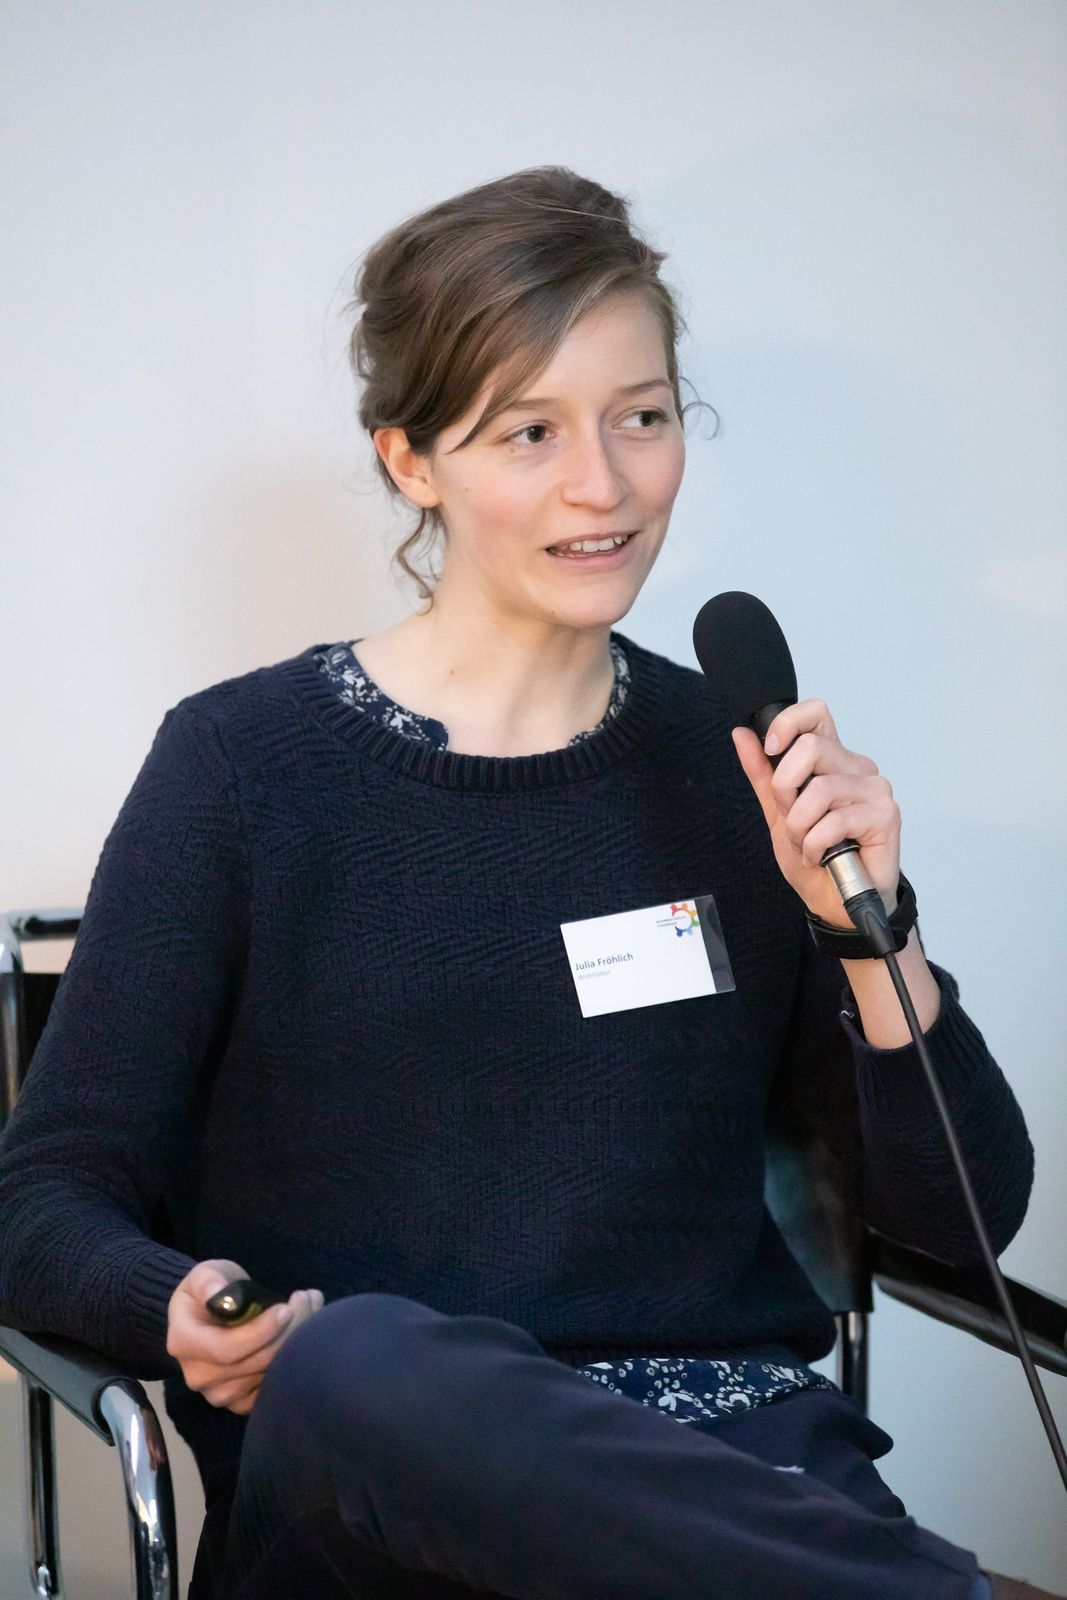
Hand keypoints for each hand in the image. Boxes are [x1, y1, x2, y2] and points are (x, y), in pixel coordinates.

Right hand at [167, 1258, 323, 1415]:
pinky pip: (272, 1388)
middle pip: (253, 1364)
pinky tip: (303, 1333)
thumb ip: (209, 1282)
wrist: (211, 1314)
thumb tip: (218, 1294)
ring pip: (268, 1375)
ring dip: (296, 1342)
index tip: (285, 1309)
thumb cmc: (210, 1290)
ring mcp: (220, 1393)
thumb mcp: (205, 1274)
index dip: (260, 1333)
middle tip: (306, 1298)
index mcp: (183, 1343)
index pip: (226, 1349)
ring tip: (308, 1307)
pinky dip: (293, 1362)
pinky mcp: (240, 1402)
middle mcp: (198, 1376)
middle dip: (287, 1331)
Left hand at [731, 699, 900, 929]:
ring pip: (819, 790)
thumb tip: (742, 734)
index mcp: (832, 760)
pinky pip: (835, 820)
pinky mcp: (886, 814)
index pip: (815, 714)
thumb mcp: (777, 813)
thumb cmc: (816, 858)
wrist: (837, 902)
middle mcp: (856, 767)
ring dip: (799, 827)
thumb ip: (761, 774)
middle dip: (785, 790)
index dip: (788, 724)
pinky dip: (815, 844)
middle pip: (810, 748)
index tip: (771, 751)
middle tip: (789, 819)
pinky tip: (819, 856)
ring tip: (805, 845)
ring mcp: (875, 789)